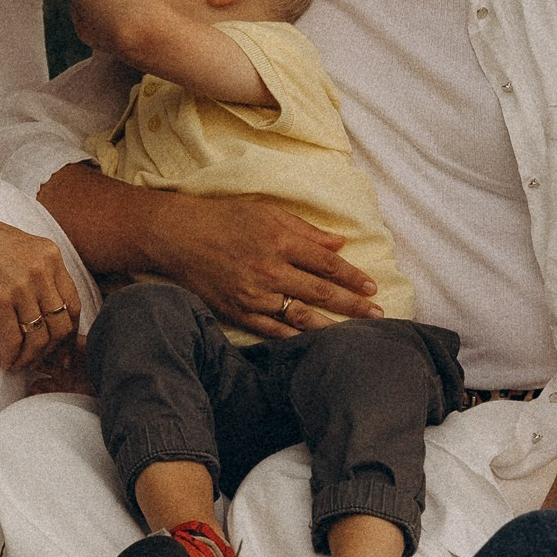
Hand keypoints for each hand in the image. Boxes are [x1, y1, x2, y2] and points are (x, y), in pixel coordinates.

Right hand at [0, 206, 82, 370]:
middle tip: (41, 361)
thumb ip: (40, 271)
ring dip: (30, 358)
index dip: (70, 332)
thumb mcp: (20, 248)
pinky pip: (14, 339)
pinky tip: (5, 360)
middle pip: (61, 324)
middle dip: (52, 350)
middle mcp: (41, 269)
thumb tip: (51, 308)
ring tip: (20, 363)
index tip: (61, 347)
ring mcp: (21, 284)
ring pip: (39, 337)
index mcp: (50, 255)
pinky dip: (11, 356)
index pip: (74, 304)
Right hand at [159, 195, 382, 330]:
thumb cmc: (225, 219)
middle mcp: (269, 270)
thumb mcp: (267, 213)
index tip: (372, 287)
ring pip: (301, 316)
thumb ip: (305, 230)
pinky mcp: (239, 312)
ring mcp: (254, 295)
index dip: (352, 276)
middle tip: (378, 314)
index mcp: (280, 241)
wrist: (178, 237)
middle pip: (320, 292)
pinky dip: (296, 337)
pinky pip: (274, 330)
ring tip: (353, 335)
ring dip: (331, 326)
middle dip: (353, 304)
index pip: (326, 264)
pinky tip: (314, 343)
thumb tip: (339, 243)